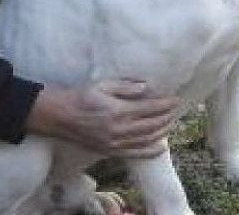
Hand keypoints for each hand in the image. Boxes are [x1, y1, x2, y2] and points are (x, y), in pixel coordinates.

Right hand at [26, 80, 180, 157]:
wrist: (60, 116)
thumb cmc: (80, 96)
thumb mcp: (102, 85)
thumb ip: (125, 87)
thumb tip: (146, 87)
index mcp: (118, 111)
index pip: (150, 108)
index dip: (165, 104)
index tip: (177, 99)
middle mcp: (119, 129)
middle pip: (152, 124)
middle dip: (168, 117)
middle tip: (178, 110)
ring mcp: (115, 142)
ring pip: (147, 139)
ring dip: (163, 131)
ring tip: (172, 123)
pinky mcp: (110, 151)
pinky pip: (136, 153)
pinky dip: (151, 150)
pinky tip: (162, 146)